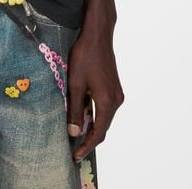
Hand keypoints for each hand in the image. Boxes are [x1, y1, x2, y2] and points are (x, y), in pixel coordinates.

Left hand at [66, 30, 123, 161]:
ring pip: (104, 117)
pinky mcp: (114, 86)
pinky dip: (95, 114)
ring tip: (76, 133)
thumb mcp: (75, 83)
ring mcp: (116, 93)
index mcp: (107, 102)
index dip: (87, 146)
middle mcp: (116, 100)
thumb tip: (74, 133)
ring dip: (92, 125)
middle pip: (103, 127)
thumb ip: (75, 109)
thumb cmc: (85, 56)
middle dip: (89, 139)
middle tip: (75, 149)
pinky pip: (105, 107)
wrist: (97, 35)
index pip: (98, 133)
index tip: (76, 156)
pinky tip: (83, 114)